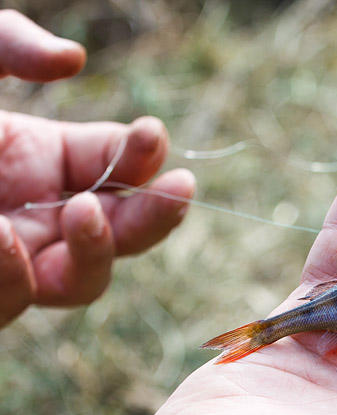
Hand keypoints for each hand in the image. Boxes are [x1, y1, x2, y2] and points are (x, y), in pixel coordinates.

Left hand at [0, 10, 193, 325]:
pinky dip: (14, 277)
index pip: (116, 170)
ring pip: (75, 284)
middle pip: (118, 236)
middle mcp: (28, 212)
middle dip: (154, 218)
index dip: (146, 160)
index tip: (154, 138)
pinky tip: (3, 238)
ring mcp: (0, 256)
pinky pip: (8, 303)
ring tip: (83, 213)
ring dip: (96, 254)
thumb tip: (72, 64)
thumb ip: (9, 46)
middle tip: (175, 193)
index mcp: (39, 157)